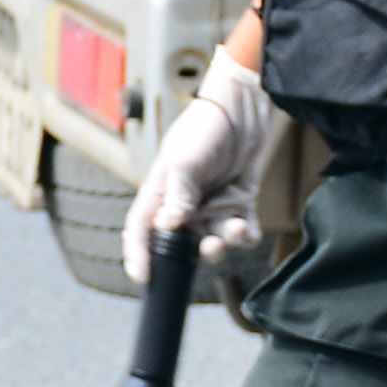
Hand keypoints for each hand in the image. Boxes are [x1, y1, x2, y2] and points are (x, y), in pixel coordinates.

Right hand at [122, 50, 272, 282]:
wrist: (244, 109)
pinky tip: (248, 225)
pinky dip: (246, 234)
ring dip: (226, 241)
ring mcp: (212, 204)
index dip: (138, 253)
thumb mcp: (184, 161)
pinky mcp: (238, 202)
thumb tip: (166, 228)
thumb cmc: (205, 129)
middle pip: (182, 243)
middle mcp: (184, 203)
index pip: (141, 228)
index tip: (144, 276)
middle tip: (212, 246)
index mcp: (160, 192)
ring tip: (237, 227)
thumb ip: (176, 197)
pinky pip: (241, 231)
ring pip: (215, 240)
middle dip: (197, 252)